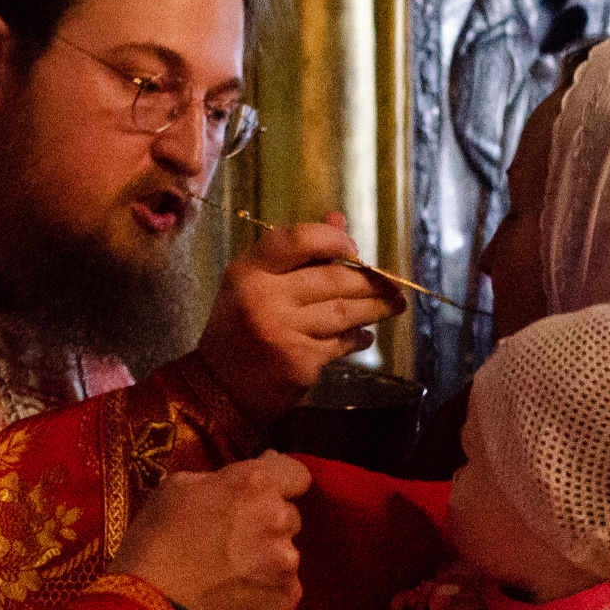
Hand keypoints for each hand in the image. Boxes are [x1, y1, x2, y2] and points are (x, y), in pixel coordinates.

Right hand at [112, 452, 312, 609]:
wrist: (150, 607)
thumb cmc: (154, 540)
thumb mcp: (177, 488)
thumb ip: (220, 480)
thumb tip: (243, 481)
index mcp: (253, 484)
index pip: (296, 474)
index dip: (281, 481)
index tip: (262, 494)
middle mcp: (278, 518)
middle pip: (289, 515)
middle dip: (267, 523)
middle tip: (233, 539)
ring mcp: (286, 561)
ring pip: (286, 552)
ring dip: (267, 557)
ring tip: (230, 573)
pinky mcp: (287, 597)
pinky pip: (283, 585)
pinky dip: (265, 589)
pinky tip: (236, 596)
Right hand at [192, 211, 405, 425]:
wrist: (217, 389)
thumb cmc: (238, 331)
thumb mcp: (255, 284)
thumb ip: (296, 252)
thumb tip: (338, 219)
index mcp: (249, 271)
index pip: (297, 239)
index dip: (334, 239)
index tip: (355, 249)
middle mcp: (264, 297)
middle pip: (332, 278)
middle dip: (369, 281)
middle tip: (391, 284)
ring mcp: (282, 330)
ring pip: (344, 312)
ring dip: (374, 308)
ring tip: (392, 305)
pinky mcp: (299, 361)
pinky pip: (340, 343)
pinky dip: (357, 338)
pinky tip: (364, 336)